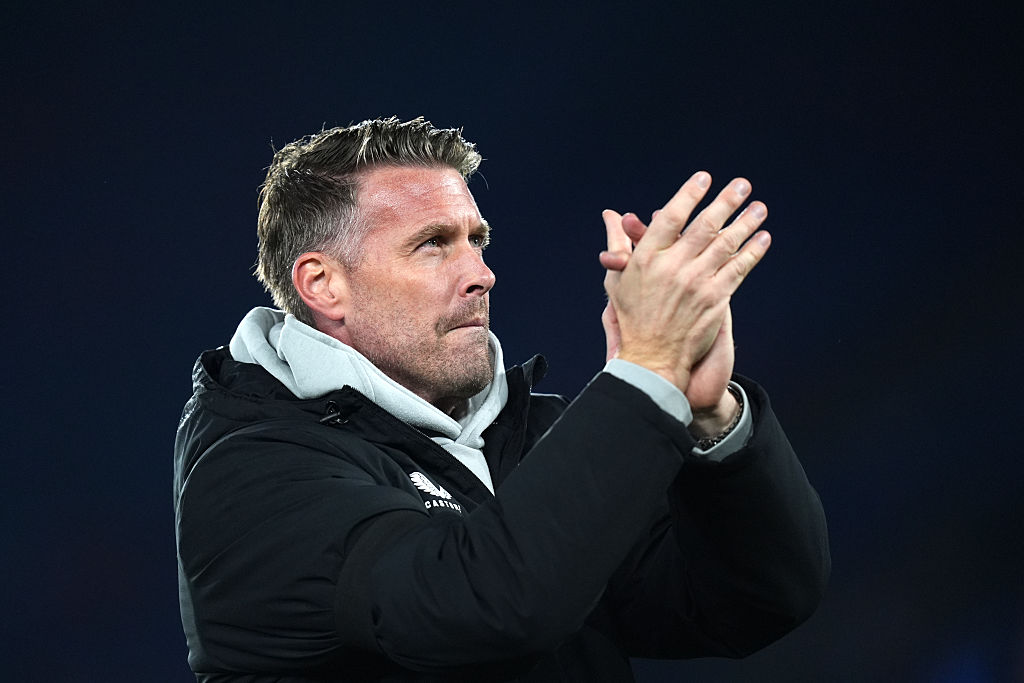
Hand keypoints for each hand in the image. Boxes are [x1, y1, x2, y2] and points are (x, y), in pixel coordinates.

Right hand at [599, 172, 769, 410]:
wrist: (652, 358)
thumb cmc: (633, 316)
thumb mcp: (618, 278)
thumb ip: (618, 243)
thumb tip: (610, 214)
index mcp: (646, 258)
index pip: (670, 217)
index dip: (689, 195)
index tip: (704, 178)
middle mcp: (672, 268)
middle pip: (704, 226)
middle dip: (726, 202)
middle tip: (742, 185)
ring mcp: (696, 283)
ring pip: (726, 245)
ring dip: (746, 223)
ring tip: (759, 207)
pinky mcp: (715, 300)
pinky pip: (738, 269)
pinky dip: (752, 253)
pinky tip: (763, 239)